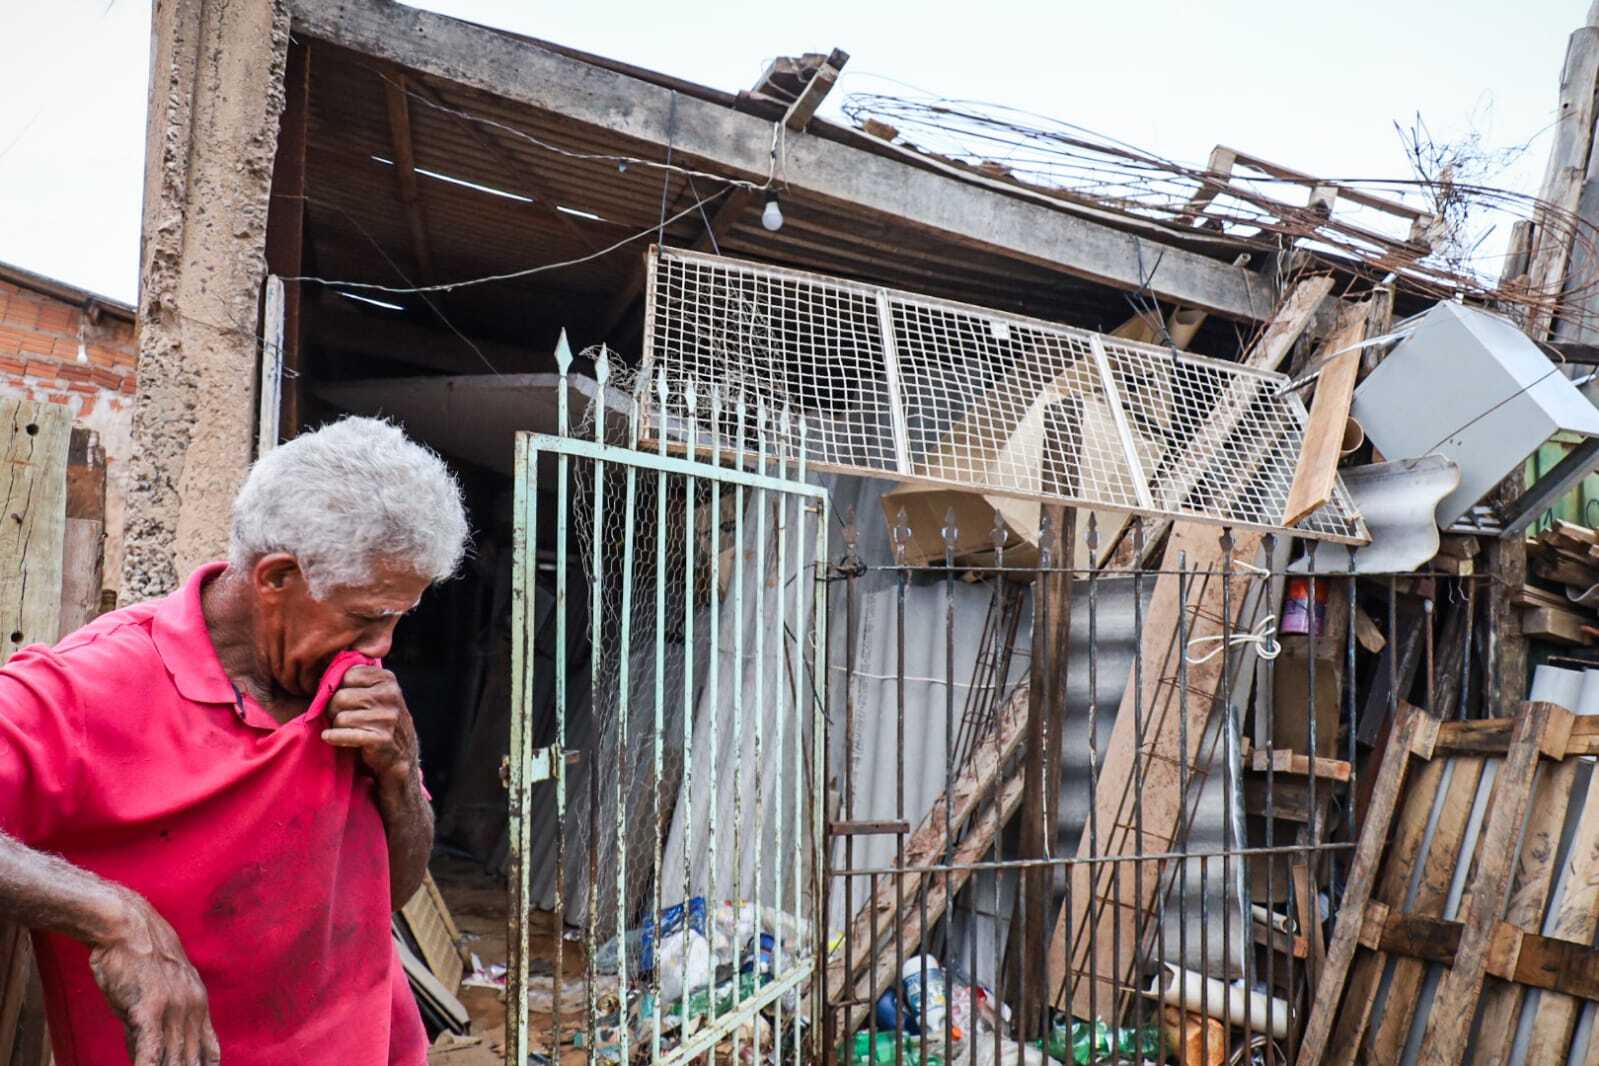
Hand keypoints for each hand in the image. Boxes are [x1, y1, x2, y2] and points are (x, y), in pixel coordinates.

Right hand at [89, 887, 220, 1064]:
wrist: (126, 926)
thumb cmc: (137, 959)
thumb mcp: (157, 993)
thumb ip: (157, 1026)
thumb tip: (149, 1057)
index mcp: (199, 1005)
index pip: (209, 1052)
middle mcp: (192, 1009)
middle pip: (192, 1061)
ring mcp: (173, 1009)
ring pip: (174, 1060)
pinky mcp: (149, 1008)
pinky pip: (151, 1050)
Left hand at [322, 665, 418, 786]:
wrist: (400, 756)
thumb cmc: (378, 721)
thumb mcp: (375, 694)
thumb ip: (357, 680)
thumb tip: (324, 668)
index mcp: (387, 679)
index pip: (347, 676)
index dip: (340, 689)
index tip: (345, 700)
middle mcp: (390, 695)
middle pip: (340, 697)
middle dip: (334, 710)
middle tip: (342, 718)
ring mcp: (388, 717)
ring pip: (340, 718)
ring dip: (337, 727)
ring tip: (348, 730)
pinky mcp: (381, 738)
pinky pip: (343, 734)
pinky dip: (334, 737)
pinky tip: (330, 738)